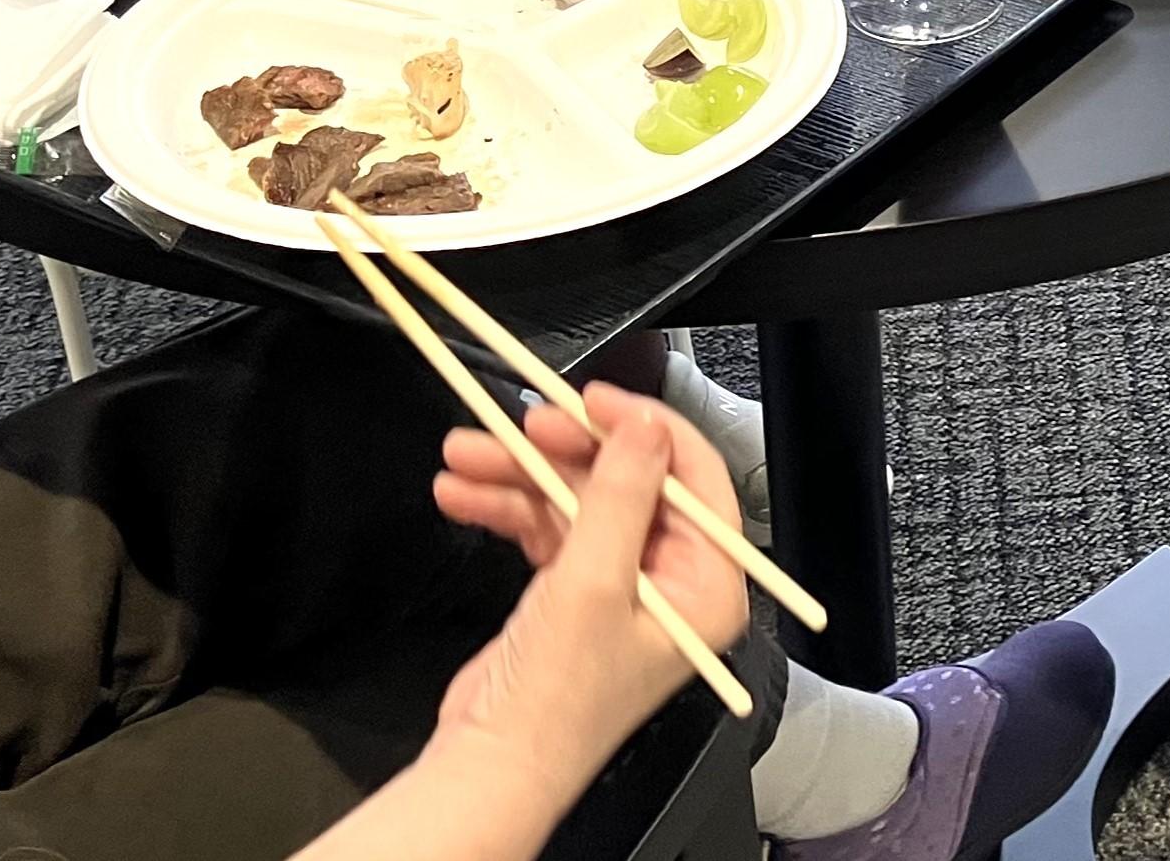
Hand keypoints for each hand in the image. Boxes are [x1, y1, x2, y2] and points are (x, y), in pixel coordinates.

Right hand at [430, 386, 751, 789]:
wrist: (487, 769)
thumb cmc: (552, 706)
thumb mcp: (592, 584)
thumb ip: (621, 497)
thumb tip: (646, 428)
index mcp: (706, 587)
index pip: (693, 480)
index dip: (644, 430)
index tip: (594, 401)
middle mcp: (671, 585)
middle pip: (627, 483)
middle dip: (564, 451)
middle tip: (520, 425)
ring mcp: (619, 589)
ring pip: (577, 500)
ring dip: (519, 475)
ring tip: (467, 455)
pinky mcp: (572, 596)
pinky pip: (546, 529)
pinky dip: (506, 508)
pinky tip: (463, 494)